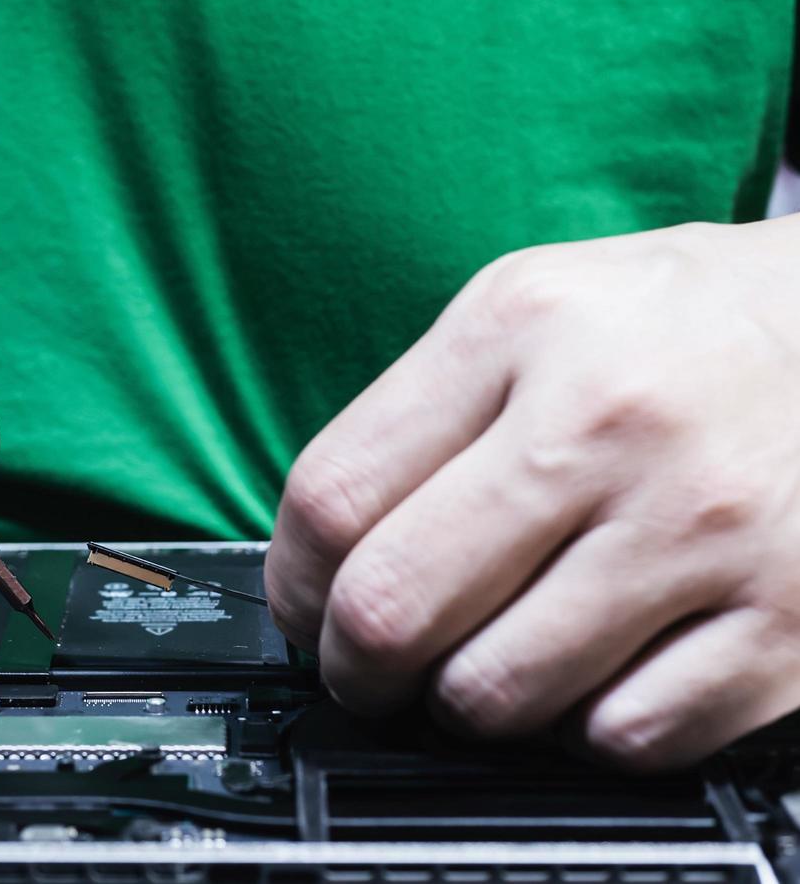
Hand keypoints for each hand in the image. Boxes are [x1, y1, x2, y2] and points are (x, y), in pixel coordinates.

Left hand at [266, 217, 799, 768]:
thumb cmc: (669, 327)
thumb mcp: (528, 308)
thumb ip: (418, 418)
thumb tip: (323, 561)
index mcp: (519, 330)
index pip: (333, 498)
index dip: (292, 583)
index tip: (305, 609)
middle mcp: (607, 425)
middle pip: (394, 607)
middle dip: (354, 666)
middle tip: (366, 669)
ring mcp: (702, 526)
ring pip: (497, 693)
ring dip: (461, 705)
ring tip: (480, 668)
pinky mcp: (786, 621)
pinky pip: (625, 736)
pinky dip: (582, 731)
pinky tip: (589, 677)